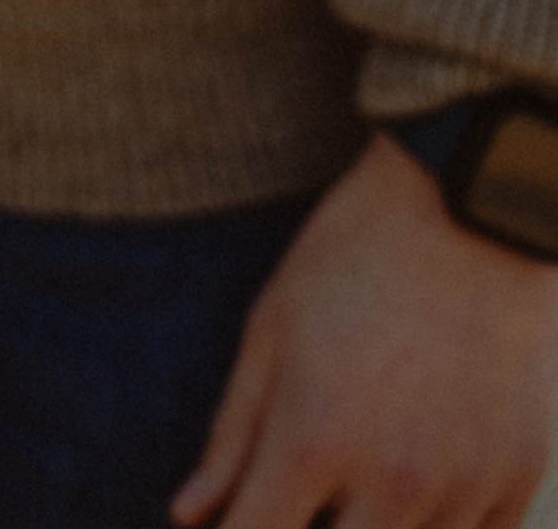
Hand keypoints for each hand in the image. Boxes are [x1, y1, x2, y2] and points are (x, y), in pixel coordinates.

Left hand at [172, 135, 557, 527]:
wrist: (473, 210)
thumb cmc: (356, 255)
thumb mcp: (272, 328)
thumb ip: (233, 434)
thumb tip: (189, 515)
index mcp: (313, 437)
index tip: (232, 524)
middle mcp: (390, 481)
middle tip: (304, 488)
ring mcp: (461, 488)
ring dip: (374, 527)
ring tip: (362, 469)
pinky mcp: (516, 482)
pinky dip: (439, 528)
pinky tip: (419, 487)